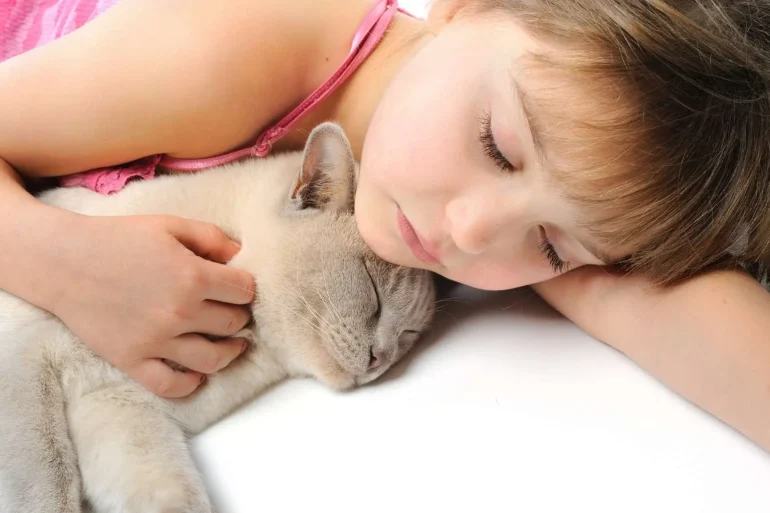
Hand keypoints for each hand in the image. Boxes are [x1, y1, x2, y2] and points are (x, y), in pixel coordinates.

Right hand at [45, 214, 255, 397]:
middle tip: (232, 309)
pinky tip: (197, 373)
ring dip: (229, 351)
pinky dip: (190, 384)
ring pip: (213, 359)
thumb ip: (212, 238)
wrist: (62, 261)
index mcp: (192, 276)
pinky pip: (171, 386)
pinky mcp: (132, 360)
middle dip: (239, 314)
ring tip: (231, 343)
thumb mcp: (170, 225)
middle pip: (234, 323)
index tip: (238, 285)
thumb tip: (242, 258)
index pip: (245, 290)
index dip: (246, 286)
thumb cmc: (119, 238)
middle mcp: (179, 313)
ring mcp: (156, 341)